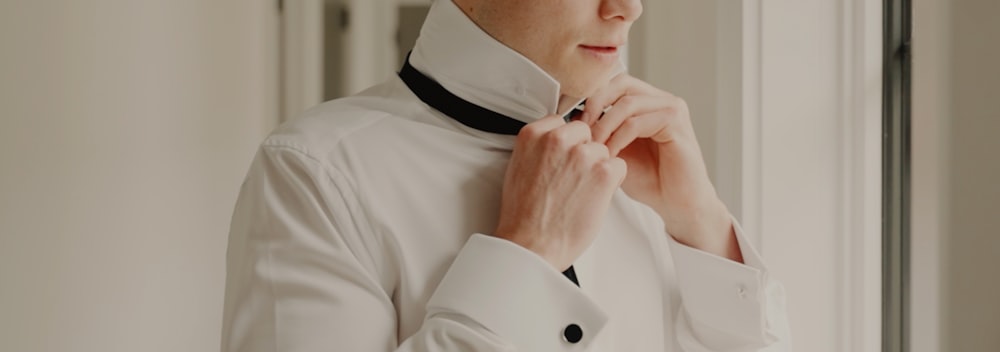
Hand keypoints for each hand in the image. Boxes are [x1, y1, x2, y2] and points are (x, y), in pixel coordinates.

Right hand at [495, 115, 626, 270]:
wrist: (531, 244)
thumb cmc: (524, 215)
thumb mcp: (519, 168)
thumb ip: (539, 148)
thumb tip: (557, 142)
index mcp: (533, 135)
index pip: (562, 121)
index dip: (567, 142)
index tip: (565, 157)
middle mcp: (557, 139)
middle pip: (586, 131)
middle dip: (584, 151)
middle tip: (574, 177)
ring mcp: (581, 154)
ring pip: (603, 149)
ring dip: (598, 168)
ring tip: (581, 192)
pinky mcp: (602, 172)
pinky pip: (619, 165)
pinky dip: (612, 181)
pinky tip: (594, 196)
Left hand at [582, 74, 741, 261]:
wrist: (677, 203)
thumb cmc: (650, 180)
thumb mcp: (615, 150)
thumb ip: (600, 131)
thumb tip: (572, 118)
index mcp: (647, 102)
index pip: (615, 83)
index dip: (592, 98)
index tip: (575, 122)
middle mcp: (661, 100)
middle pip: (621, 84)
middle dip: (596, 106)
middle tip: (582, 131)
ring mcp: (671, 108)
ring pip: (627, 103)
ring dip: (604, 126)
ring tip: (594, 148)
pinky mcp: (676, 123)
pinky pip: (638, 122)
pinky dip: (619, 138)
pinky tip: (611, 155)